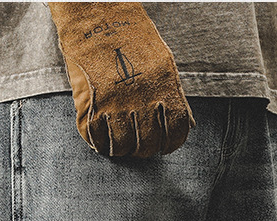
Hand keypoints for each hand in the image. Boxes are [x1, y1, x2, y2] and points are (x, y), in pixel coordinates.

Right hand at [48, 2, 194, 157]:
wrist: (97, 14)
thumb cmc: (132, 38)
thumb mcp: (163, 62)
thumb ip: (174, 95)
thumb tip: (186, 124)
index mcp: (164, 88)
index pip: (175, 133)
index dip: (170, 145)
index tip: (164, 147)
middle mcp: (140, 100)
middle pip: (147, 144)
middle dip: (144, 149)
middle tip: (139, 144)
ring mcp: (114, 104)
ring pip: (121, 147)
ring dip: (121, 149)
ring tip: (120, 141)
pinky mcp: (90, 105)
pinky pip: (95, 139)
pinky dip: (98, 143)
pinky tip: (102, 136)